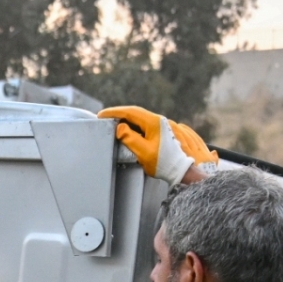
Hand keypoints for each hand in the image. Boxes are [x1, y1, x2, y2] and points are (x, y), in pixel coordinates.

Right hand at [97, 106, 217, 182]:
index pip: (130, 112)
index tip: (102, 114)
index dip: (114, 112)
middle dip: (118, 114)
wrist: (181, 169)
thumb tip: (119, 128)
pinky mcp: (161, 132)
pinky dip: (132, 126)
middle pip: (134, 113)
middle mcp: (158, 120)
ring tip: (112, 124)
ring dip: (125, 120)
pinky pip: (143, 124)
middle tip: (105, 118)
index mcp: (154, 122)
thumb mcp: (143, 152)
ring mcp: (160, 125)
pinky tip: (126, 131)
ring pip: (139, 118)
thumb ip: (129, 138)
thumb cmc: (163, 163)